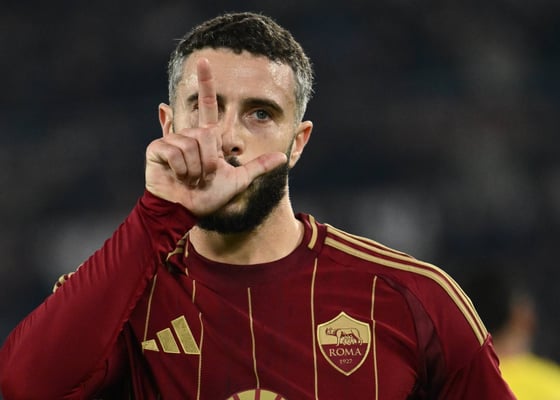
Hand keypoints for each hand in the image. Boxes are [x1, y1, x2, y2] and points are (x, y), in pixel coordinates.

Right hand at [145, 58, 286, 215]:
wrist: (186, 211)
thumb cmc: (209, 197)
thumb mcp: (239, 180)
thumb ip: (258, 167)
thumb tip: (283, 157)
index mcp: (206, 137)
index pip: (208, 105)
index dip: (206, 84)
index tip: (204, 61)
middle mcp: (189, 134)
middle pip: (207, 134)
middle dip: (210, 162)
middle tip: (202, 176)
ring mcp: (172, 140)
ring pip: (192, 144)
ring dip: (196, 169)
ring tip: (189, 178)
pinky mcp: (157, 148)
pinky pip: (176, 151)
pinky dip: (181, 169)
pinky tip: (177, 177)